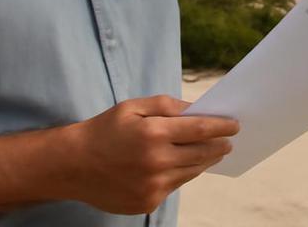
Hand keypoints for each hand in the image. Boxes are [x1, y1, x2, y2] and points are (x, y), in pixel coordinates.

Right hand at [66, 94, 237, 213]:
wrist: (73, 165)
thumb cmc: (105, 130)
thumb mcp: (133, 107)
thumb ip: (167, 105)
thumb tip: (197, 109)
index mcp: (153, 133)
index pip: (201, 129)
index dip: (222, 126)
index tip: (235, 124)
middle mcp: (156, 161)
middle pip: (202, 153)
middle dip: (219, 145)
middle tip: (229, 140)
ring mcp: (152, 186)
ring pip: (191, 172)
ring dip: (205, 161)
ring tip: (212, 152)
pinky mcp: (148, 202)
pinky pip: (175, 186)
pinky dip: (183, 174)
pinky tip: (184, 165)